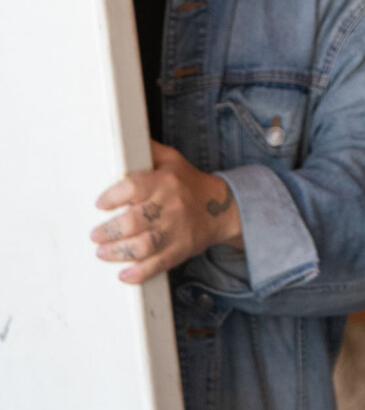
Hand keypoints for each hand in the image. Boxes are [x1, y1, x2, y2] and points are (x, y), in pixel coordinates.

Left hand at [91, 141, 241, 283]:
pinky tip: (124, 275)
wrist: (223, 208)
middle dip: (109, 231)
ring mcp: (177, 230)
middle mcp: (171, 206)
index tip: (100, 204)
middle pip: (135, 220)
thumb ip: (148, 151)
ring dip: (118, 252)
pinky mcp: (181, 250)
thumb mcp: (172, 160)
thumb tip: (123, 134)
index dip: (113, 197)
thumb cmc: (189, 183)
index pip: (134, 187)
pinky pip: (158, 264)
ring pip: (144, 245)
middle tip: (95, 235)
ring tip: (102, 252)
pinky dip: (139, 273)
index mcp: (166, 181)